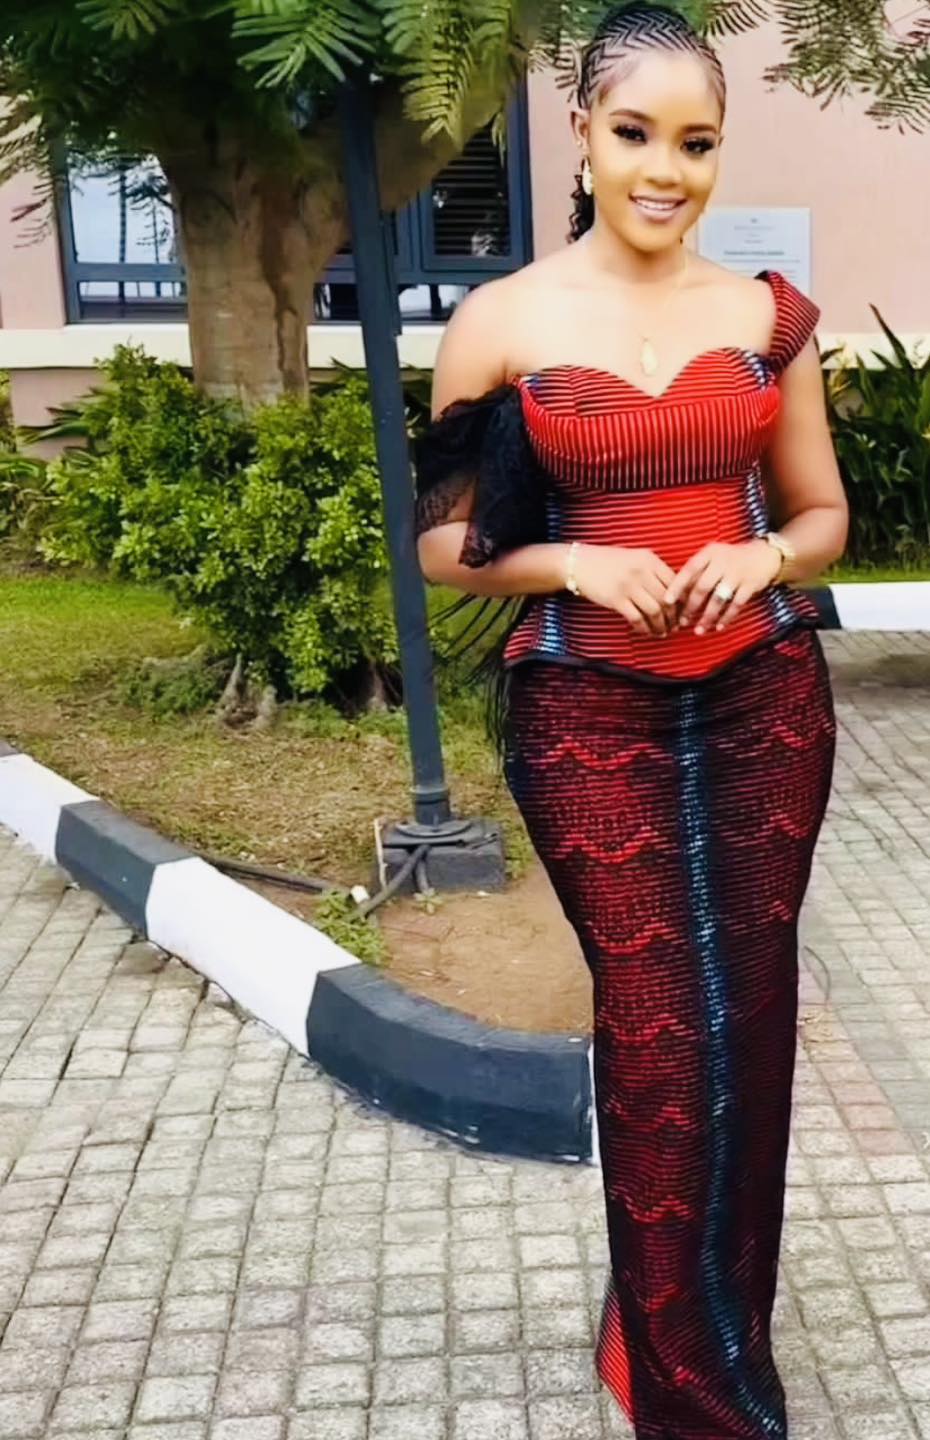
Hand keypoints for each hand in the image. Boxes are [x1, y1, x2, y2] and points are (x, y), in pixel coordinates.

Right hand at [570, 544, 679, 636]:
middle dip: (673, 617)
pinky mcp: (616, 599)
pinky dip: (644, 628)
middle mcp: (641, 571)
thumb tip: (672, 595)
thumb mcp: (634, 558)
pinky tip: (645, 631)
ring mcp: (628, 585)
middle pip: (667, 599)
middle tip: (674, 627)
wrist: (578, 563)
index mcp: (649, 559)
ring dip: (661, 626)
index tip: (682, 611)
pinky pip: (637, 618)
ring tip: (662, 632)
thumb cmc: (607, 562)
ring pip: (655, 611)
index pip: (675, 582)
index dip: (681, 600)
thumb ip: (652, 571)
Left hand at [663, 540, 781, 634]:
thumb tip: (677, 594)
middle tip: (682, 621)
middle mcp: (723, 562)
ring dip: (707, 617)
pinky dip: (726, 618)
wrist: (764, 555)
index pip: (689, 570)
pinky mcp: (750, 585)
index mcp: (710, 553)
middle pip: (702, 587)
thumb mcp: (713, 557)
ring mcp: (737, 574)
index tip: (667, 601)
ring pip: (718, 599)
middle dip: (690, 607)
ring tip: (698, 629)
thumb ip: (698, 571)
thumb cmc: (731, 559)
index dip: (677, 586)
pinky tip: (718, 627)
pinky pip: (736, 605)